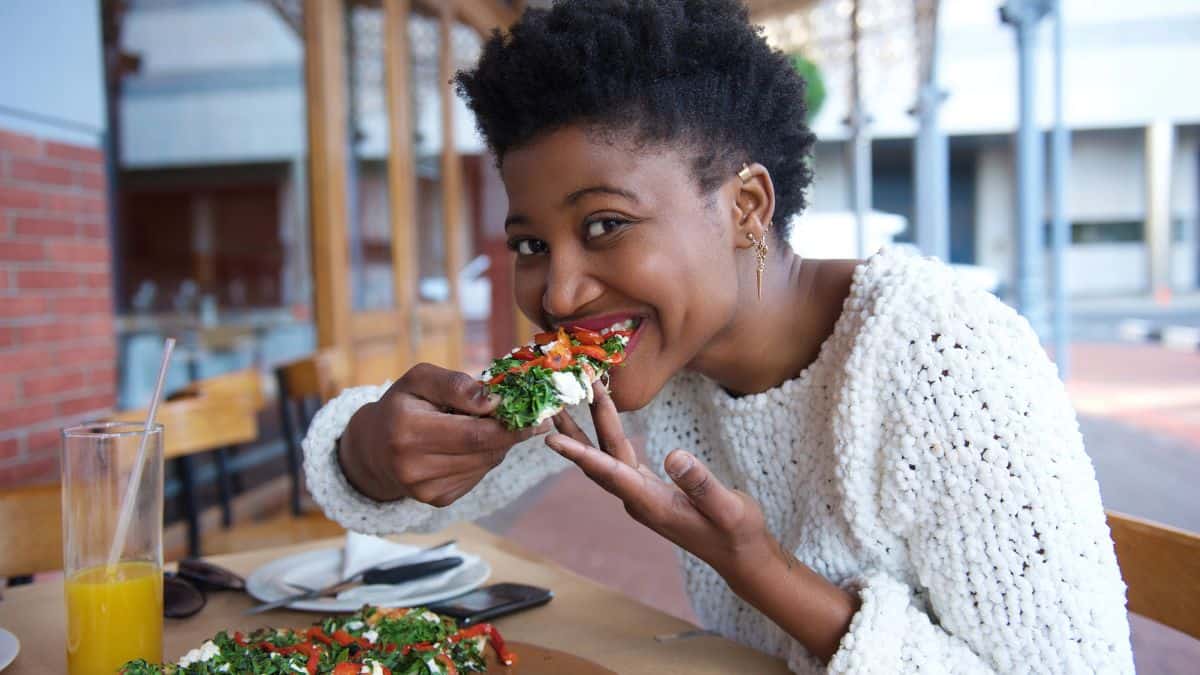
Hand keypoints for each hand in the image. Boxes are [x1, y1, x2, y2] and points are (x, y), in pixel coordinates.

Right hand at [338, 363, 549, 505]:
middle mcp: (413, 467)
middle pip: (484, 451)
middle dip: (512, 433)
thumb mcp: (420, 380)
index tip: (539, 414)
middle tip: (534, 418)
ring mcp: (425, 490)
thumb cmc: (402, 405)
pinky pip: (477, 476)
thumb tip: (493, 401)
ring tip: (491, 424)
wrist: (374, 448)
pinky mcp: (437, 501)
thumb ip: (455, 385)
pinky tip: (471, 445)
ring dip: (499, 444)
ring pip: (486, 464)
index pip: (473, 433)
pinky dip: (484, 458)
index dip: (510, 425)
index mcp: (407, 432)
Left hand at [547, 382, 859, 661]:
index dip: (580, 454)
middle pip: (599, 460)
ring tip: (567, 404)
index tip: (551, 438)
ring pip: (607, 459)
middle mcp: (638, 500)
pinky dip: (609, 439)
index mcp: (651, 503)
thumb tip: (674, 456)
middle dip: (577, 429)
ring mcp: (642, 496)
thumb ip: (700, 483)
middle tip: (555, 399)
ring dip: (588, 431)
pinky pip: (620, 461)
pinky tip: (603, 423)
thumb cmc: (737, 533)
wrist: (741, 555)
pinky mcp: (650, 491)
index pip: (609, 472)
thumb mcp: (727, 507)